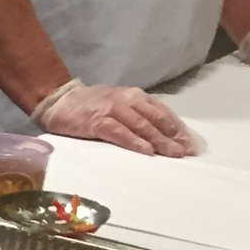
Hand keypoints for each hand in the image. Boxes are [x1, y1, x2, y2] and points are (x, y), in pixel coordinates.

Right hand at [34, 79, 195, 156]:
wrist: (59, 100)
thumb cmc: (91, 105)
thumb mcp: (119, 103)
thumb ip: (138, 114)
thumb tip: (162, 134)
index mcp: (134, 96)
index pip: (162, 112)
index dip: (178, 128)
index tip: (191, 144)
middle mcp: (126, 100)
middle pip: (155, 120)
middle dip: (173, 136)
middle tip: (187, 152)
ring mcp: (111, 110)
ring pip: (141, 126)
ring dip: (159, 141)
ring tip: (173, 154)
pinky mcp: (96, 121)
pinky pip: (119, 132)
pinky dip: (134, 142)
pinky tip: (146, 151)